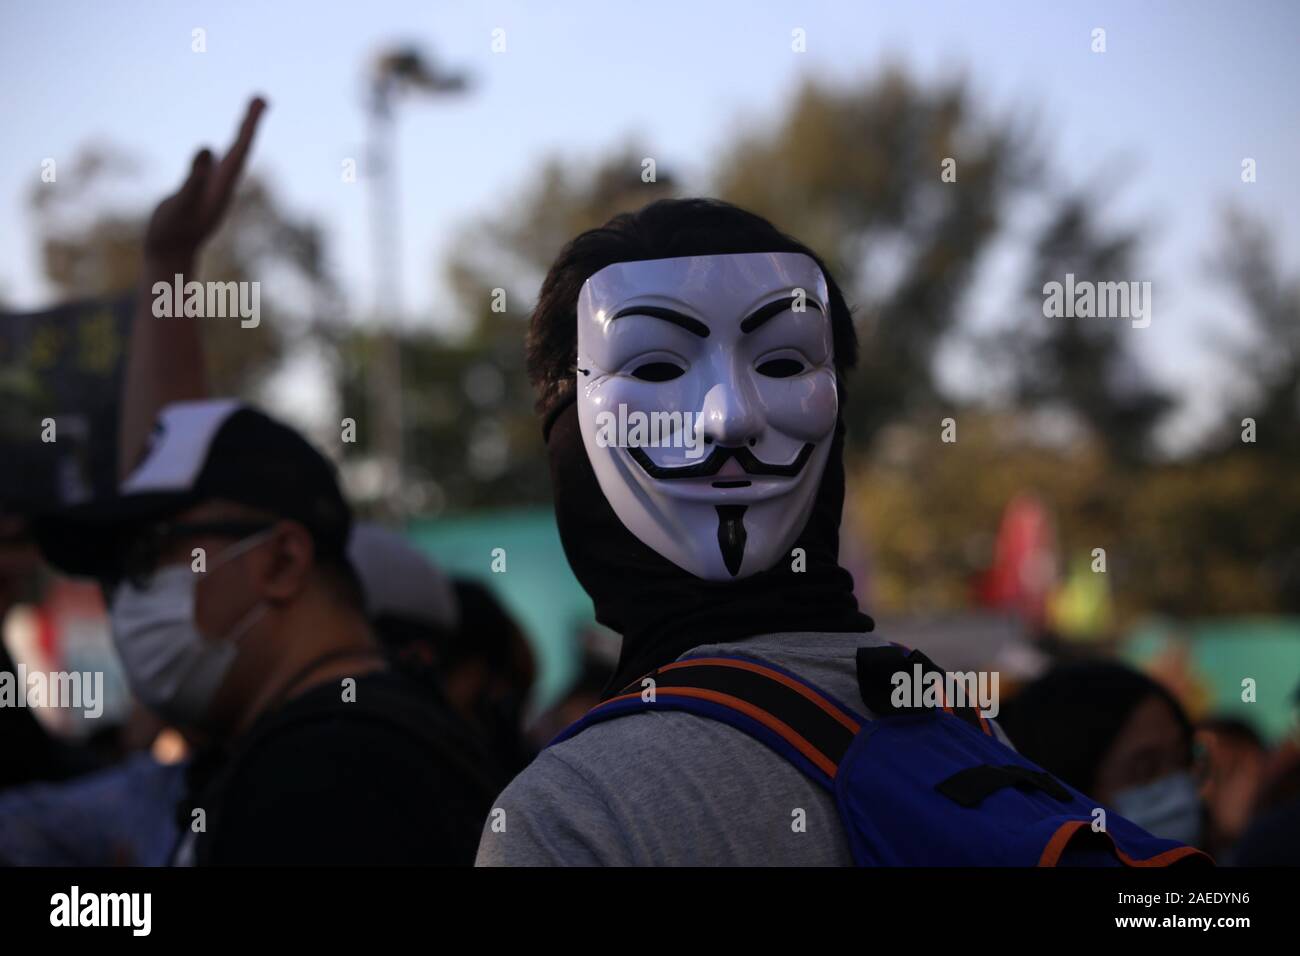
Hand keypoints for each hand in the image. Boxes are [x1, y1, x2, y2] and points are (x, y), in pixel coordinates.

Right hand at [143, 97, 267, 265]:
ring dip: (242, 134)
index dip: (248, 126)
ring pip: (232, 157)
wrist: (168, 258)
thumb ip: (194, 177)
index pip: (239, 150)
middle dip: (250, 123)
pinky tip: (225, 149)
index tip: (259, 102)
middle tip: (261, 97)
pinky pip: (220, 167)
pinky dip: (226, 151)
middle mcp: (223, 187)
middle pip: (241, 150)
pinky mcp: (203, 195)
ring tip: (250, 113)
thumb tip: (208, 148)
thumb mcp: (179, 202)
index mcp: (221, 187)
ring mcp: (214, 191)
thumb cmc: (170, 232)